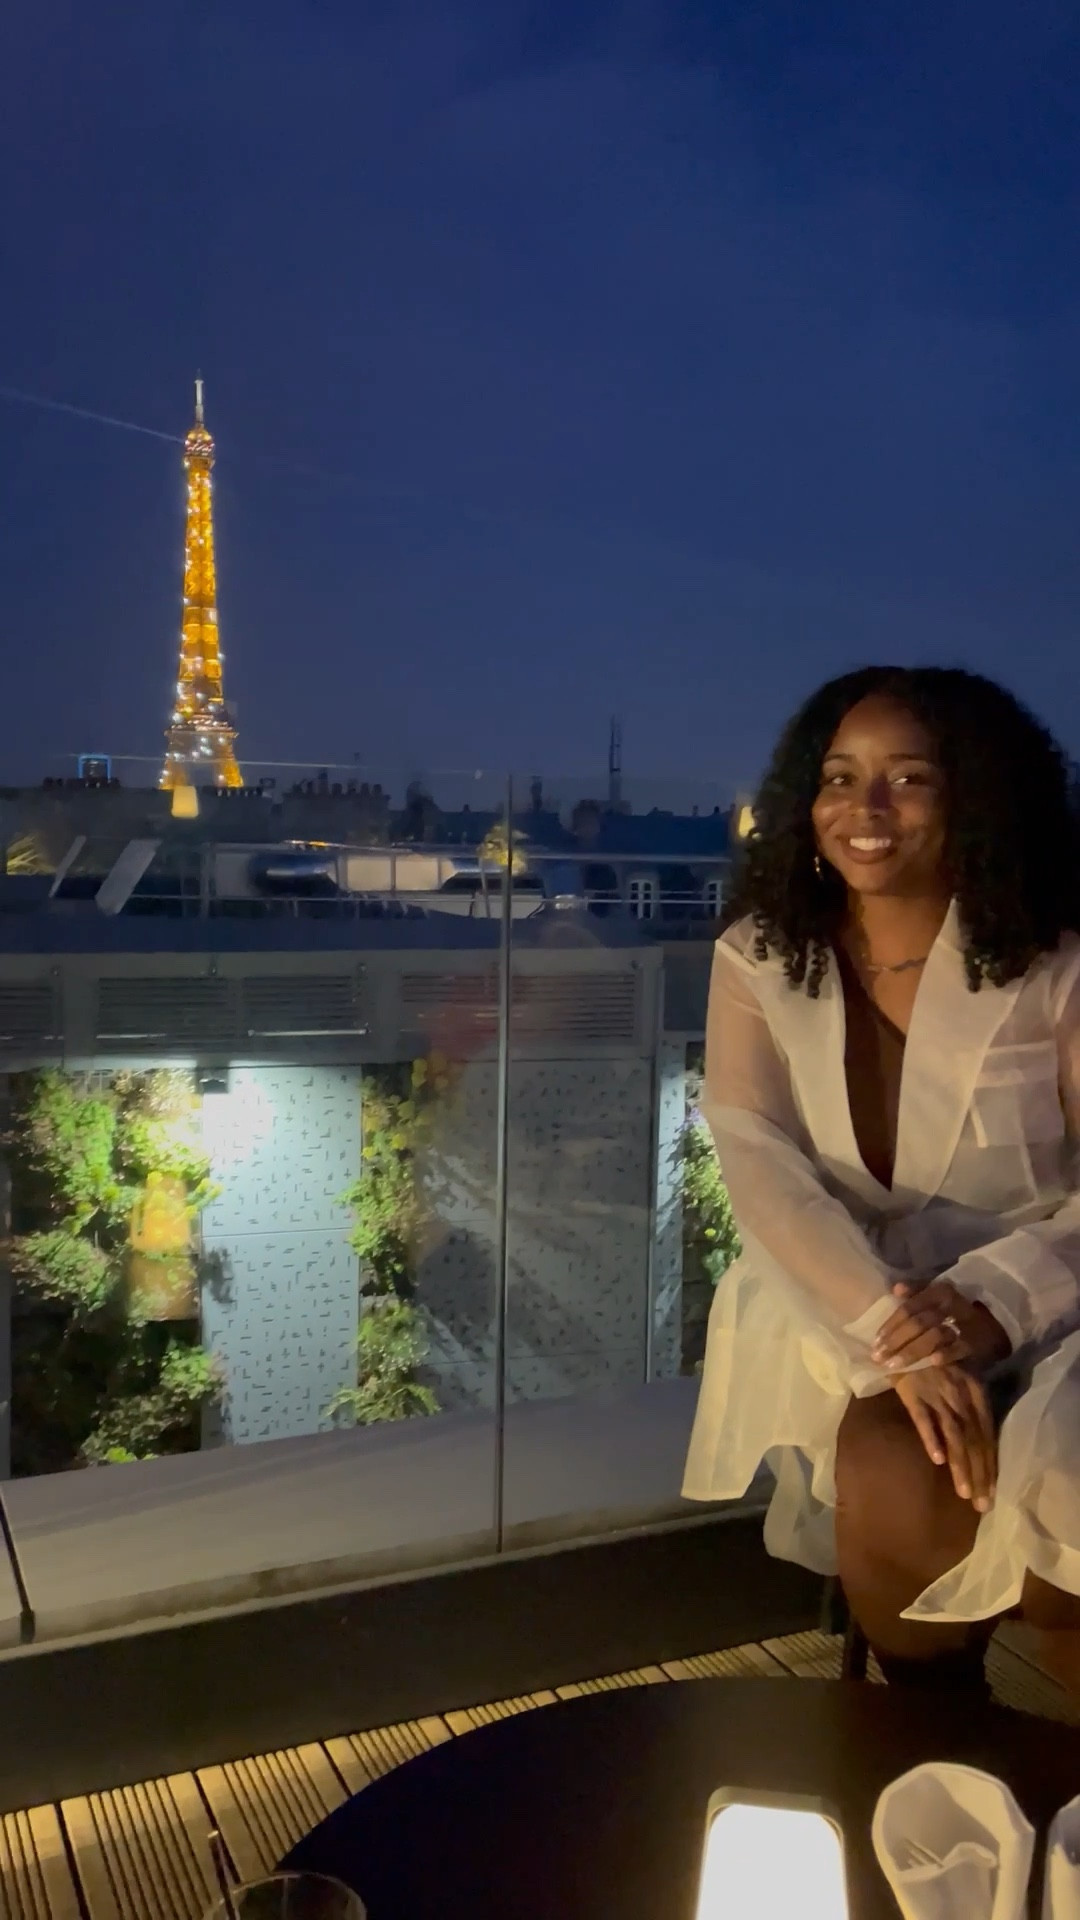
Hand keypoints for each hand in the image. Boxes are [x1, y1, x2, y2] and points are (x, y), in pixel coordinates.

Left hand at [872, 1281, 1010, 1373]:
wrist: (993, 1323)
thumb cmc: (956, 1310)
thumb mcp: (937, 1295)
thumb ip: (916, 1291)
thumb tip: (895, 1289)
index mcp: (938, 1292)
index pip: (909, 1308)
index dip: (891, 1325)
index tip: (876, 1342)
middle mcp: (950, 1305)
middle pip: (917, 1323)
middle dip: (896, 1342)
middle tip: (879, 1357)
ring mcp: (964, 1323)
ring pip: (933, 1336)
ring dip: (912, 1352)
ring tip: (894, 1366)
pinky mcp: (976, 1341)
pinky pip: (958, 1348)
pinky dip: (945, 1355)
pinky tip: (931, 1363)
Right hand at [893, 1366, 996, 1511]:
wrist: (902, 1330)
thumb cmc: (930, 1356)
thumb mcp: (956, 1380)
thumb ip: (964, 1407)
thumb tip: (970, 1442)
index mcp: (975, 1392)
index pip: (987, 1436)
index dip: (989, 1466)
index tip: (990, 1494)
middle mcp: (961, 1395)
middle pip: (975, 1440)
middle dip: (979, 1475)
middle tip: (981, 1505)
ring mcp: (938, 1393)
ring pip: (955, 1435)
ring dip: (961, 1466)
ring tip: (964, 1493)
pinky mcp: (913, 1391)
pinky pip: (924, 1418)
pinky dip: (932, 1438)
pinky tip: (937, 1459)